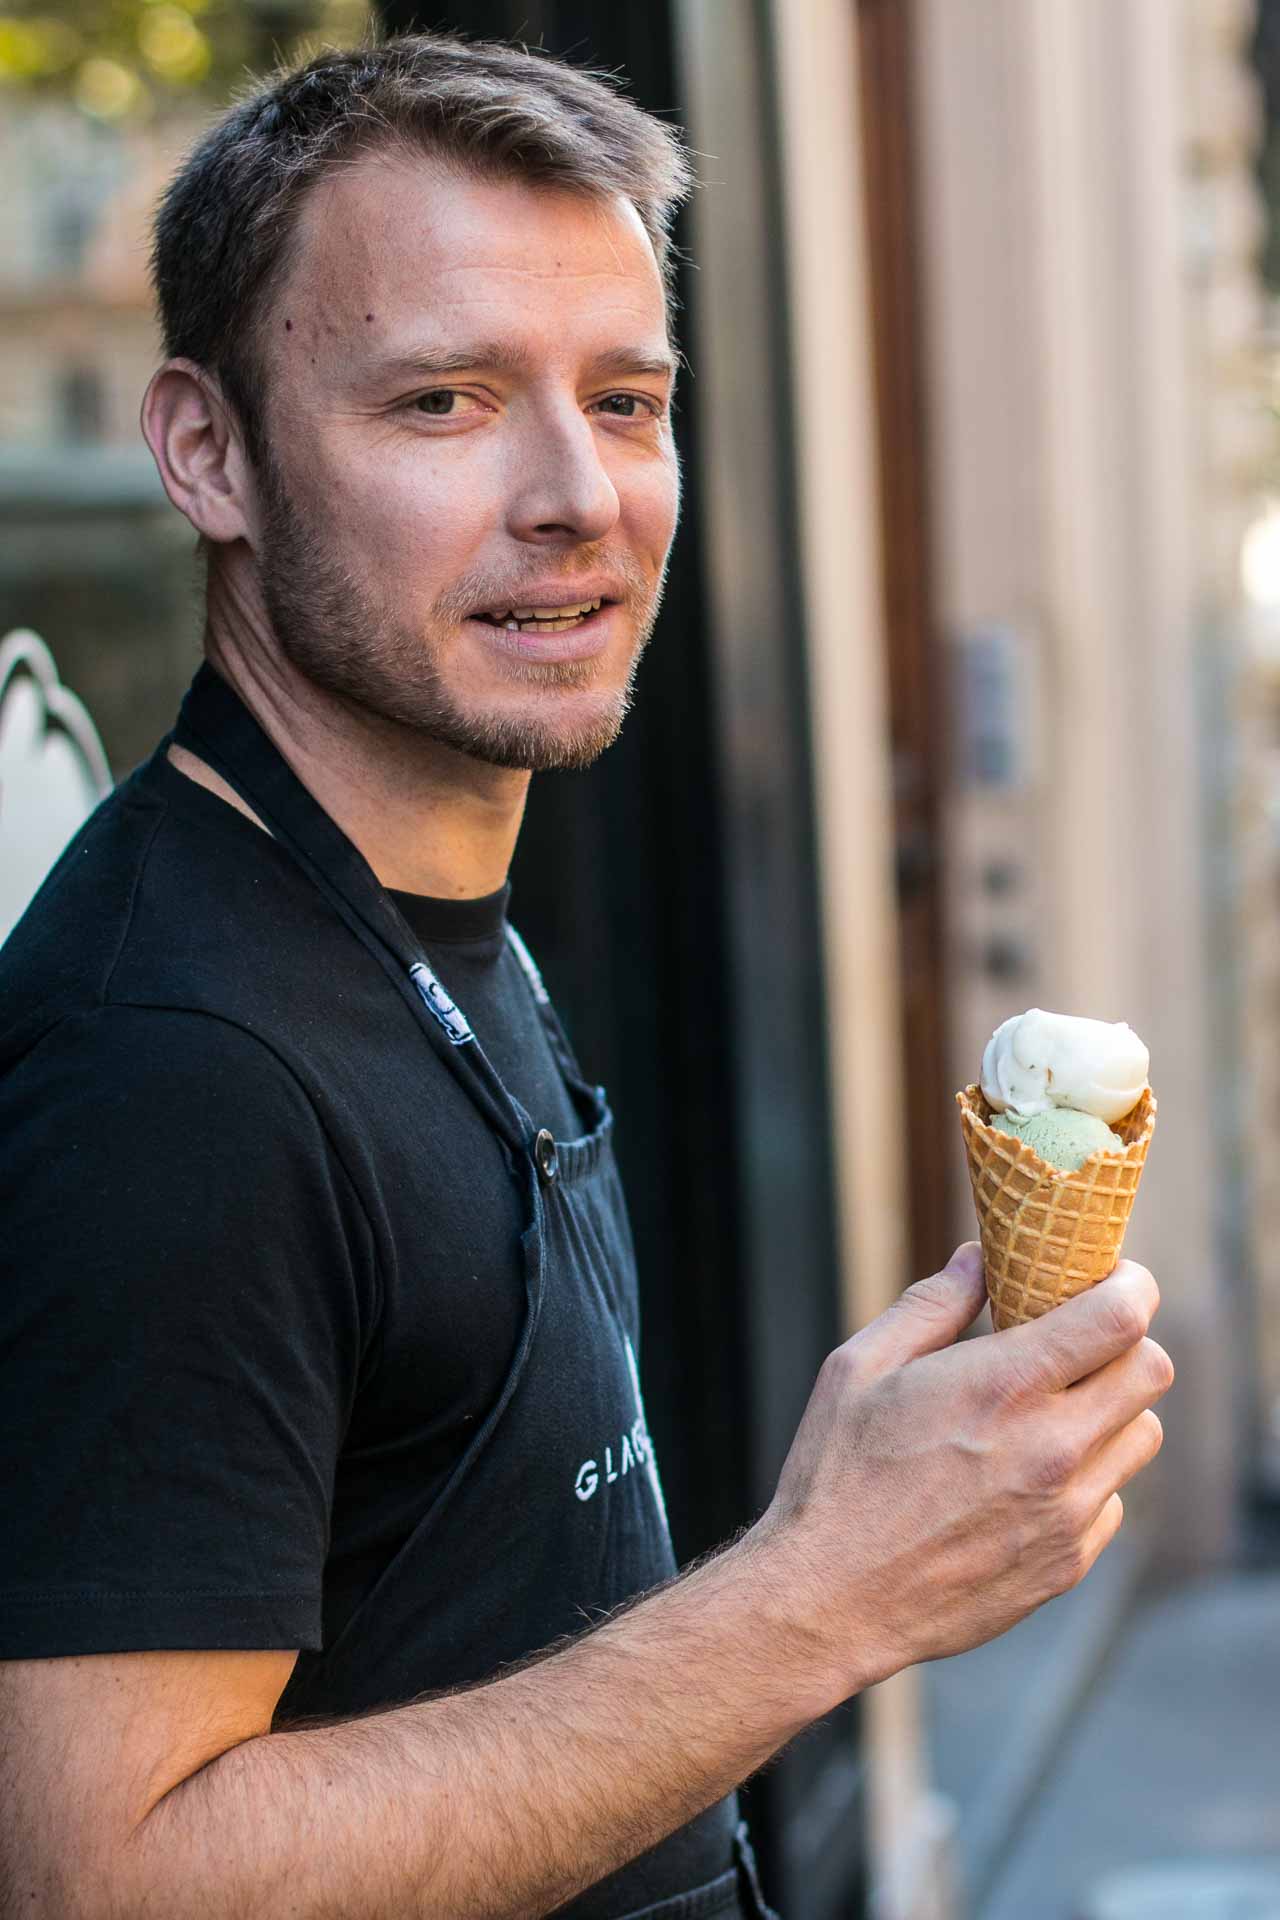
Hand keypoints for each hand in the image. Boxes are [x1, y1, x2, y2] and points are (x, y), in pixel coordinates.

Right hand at [755, 1245, 1172, 1700]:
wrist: (829, 1598)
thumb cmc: (836, 1475)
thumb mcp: (861, 1367)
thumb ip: (930, 1305)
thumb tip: (979, 1259)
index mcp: (1003, 1387)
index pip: (1121, 1318)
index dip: (1130, 1284)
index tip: (1111, 1277)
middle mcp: (1052, 1449)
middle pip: (1151, 1371)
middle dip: (1123, 1343)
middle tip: (1079, 1342)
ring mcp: (1066, 1513)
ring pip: (1142, 1436)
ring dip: (1110, 1411)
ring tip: (1051, 1412)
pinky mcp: (1066, 1562)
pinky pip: (1111, 1501)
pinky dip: (1086, 1478)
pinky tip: (1027, 1478)